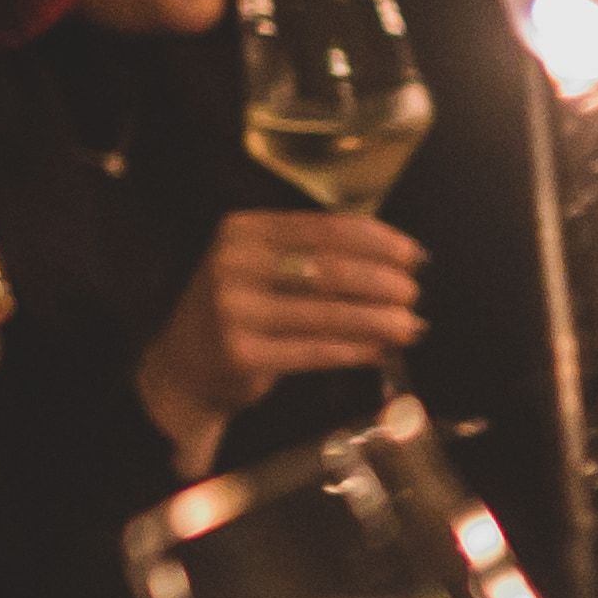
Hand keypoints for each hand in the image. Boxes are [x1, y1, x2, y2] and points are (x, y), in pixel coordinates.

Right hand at [138, 209, 421, 467]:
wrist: (183, 368)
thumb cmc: (239, 311)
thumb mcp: (261, 267)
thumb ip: (312, 254)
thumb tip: (393, 258)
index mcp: (243, 230)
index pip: (325, 228)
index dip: (378, 241)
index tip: (415, 255)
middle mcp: (234, 264)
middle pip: (330, 268)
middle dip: (383, 282)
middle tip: (414, 294)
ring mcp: (235, 310)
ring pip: (327, 312)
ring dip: (378, 319)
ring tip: (411, 326)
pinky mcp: (242, 354)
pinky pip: (314, 350)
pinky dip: (355, 350)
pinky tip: (381, 350)